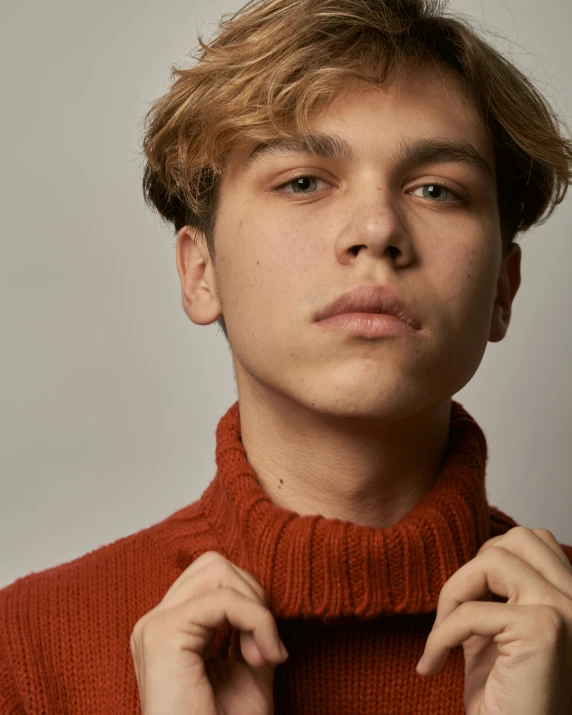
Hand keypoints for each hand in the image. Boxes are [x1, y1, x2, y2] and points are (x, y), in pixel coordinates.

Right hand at [130, 550, 288, 714]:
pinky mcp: (163, 633)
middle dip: (252, 596)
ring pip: (218, 571)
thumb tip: (263, 593)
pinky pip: (224, 599)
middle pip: (215, 564)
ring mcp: (154, 624)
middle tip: (264, 647)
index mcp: (170, 628)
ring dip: (255, 609)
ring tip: (261, 655)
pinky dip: (256, 621)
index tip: (268, 650)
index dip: (251, 601)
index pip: (215, 575)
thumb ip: (251, 626)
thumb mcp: (248, 667)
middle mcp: (155, 620)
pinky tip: (263, 658)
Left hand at [416, 526, 571, 714]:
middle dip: (474, 569)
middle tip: (454, 616)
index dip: (488, 565)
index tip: (465, 611)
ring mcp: (567, 611)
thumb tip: (469, 564)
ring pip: (494, 557)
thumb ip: (492, 596)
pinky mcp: (543, 629)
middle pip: (519, 538)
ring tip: (444, 635)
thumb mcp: (497, 638)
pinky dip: (441, 634)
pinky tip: (433, 664)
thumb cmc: (509, 704)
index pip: (533, 542)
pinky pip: (471, 611)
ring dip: (454, 593)